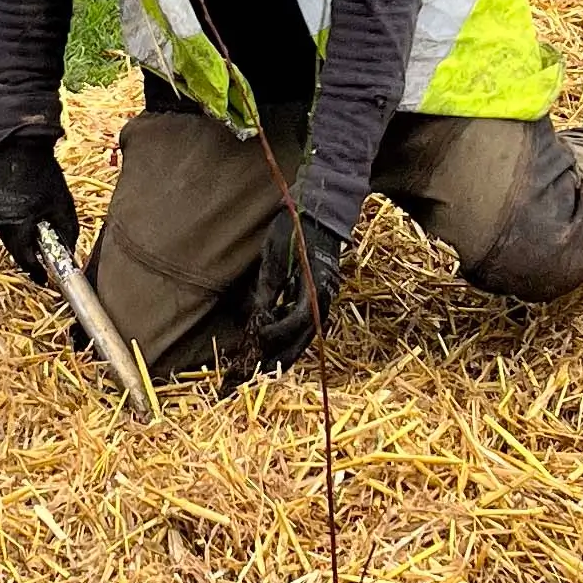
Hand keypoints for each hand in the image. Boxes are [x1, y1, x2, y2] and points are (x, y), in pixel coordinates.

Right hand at [0, 128, 77, 282]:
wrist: (22, 143)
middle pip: (12, 244)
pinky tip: (16, 202)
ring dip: (15, 229)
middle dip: (26, 246)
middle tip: (39, 244)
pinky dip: (5, 215)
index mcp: (17, 222)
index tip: (43, 278)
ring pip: (2, 230)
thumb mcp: (63, 204)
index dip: (35, 270)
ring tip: (29, 214)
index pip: (24, 257)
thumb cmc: (46, 173)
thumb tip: (69, 255)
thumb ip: (67, 232)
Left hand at [246, 206, 348, 366]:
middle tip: (260, 372)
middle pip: (305, 336)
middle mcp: (325, 295)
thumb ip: (268, 287)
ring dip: (288, 350)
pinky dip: (291, 336)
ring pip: (307, 333)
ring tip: (267, 366)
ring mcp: (324, 295)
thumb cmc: (294, 228)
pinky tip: (276, 342)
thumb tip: (258, 317)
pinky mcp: (319, 293)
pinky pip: (306, 322)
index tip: (258, 337)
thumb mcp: (275, 255)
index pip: (299, 320)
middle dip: (283, 356)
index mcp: (316, 285)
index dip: (278, 333)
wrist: (319, 210)